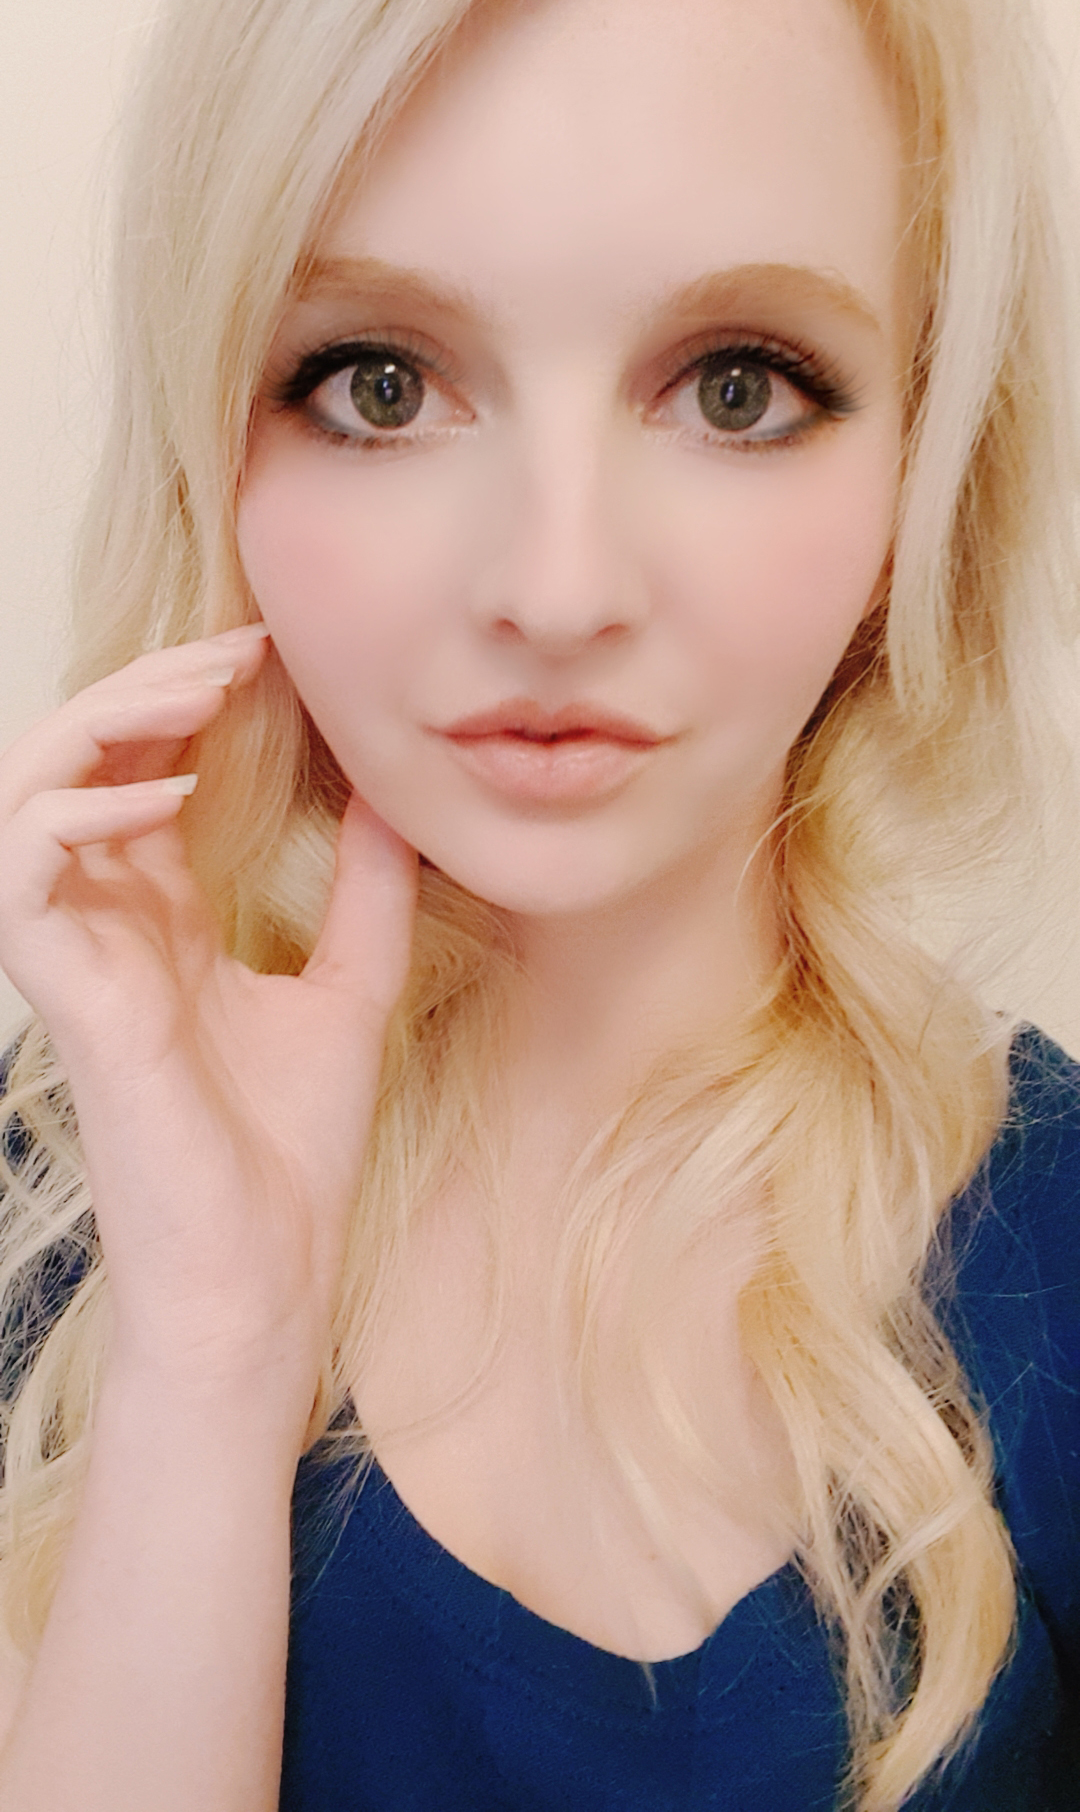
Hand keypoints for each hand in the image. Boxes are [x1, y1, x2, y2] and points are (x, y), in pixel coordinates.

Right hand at [0, 626, 417, 1431]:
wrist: (267, 1273)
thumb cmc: (291, 1154)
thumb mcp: (348, 991)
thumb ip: (364, 895)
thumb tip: (395, 797)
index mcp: (160, 921)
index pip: (144, 775)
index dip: (187, 703)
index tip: (269, 654)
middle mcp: (104, 922)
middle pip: (82, 760)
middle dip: (148, 687)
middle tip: (237, 649)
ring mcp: (73, 954)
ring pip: (29, 788)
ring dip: (106, 722)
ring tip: (201, 692)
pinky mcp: (60, 992)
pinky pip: (24, 863)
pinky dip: (79, 809)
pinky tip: (166, 795)